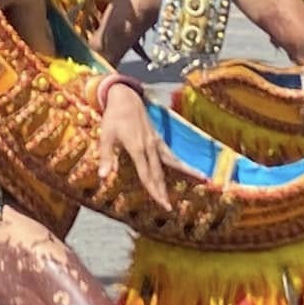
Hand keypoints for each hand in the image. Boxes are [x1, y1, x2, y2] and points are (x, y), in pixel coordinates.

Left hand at [97, 81, 171, 210]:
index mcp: (137, 148)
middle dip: (163, 191)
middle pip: (158, 173)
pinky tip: (183, 166)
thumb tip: (103, 177)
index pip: (146, 175)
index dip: (153, 191)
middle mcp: (149, 146)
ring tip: (200, 179)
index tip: (161, 204)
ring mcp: (155, 141)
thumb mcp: (106, 136)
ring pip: (171, 161)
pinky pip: (169, 152)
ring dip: (183, 172)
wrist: (125, 96)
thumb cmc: (113, 116)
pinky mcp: (157, 137)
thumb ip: (106, 157)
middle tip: (169, 207)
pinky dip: (178, 161)